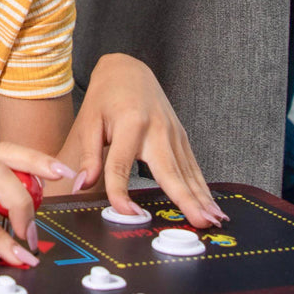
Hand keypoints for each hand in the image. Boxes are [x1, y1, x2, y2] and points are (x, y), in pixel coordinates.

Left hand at [60, 54, 224, 227]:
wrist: (128, 70)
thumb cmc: (105, 96)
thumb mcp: (89, 121)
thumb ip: (88, 155)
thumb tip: (81, 186)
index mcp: (129, 123)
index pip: (121, 164)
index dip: (121, 191)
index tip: (126, 214)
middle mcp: (156, 128)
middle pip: (169, 169)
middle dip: (184, 198)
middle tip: (198, 222)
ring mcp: (172, 132)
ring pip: (187, 171)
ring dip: (200, 197)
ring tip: (212, 221)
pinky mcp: (180, 136)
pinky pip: (192, 166)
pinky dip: (202, 187)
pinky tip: (211, 206)